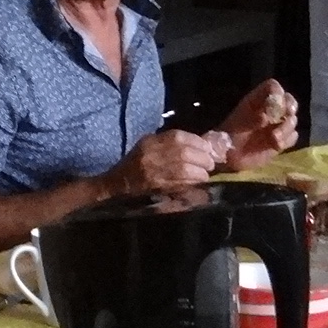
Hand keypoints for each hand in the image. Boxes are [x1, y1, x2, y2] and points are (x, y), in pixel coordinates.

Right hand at [106, 129, 224, 195]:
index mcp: (151, 142)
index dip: (198, 142)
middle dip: (203, 159)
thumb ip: (171, 143)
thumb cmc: (137, 164)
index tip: (207, 148)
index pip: (179, 137)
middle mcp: (153, 156)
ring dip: (201, 173)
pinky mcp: (159, 189)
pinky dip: (194, 184)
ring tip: (204, 174)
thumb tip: (201, 145)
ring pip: (186, 170)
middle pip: (186, 153)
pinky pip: (182, 185)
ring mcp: (155, 174)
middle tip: (210, 163)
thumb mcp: (149, 146)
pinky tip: (196, 183)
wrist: (118, 185)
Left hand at [219, 80, 299, 167]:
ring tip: (274, 138)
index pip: (272, 86)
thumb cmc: (229, 136)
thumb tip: (265, 118)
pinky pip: (292, 136)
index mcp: (257, 100)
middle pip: (289, 99)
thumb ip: (251, 119)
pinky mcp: (282, 139)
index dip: (277, 91)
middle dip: (290, 106)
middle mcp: (270, 110)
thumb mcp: (237, 124)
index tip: (276, 103)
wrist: (230, 156)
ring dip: (286, 128)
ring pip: (292, 119)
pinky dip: (287, 140)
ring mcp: (277, 125)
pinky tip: (277, 146)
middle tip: (288, 114)